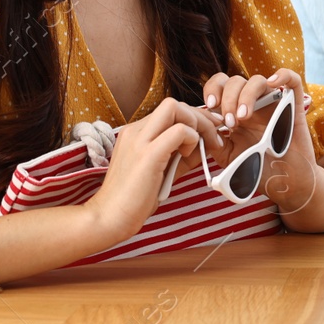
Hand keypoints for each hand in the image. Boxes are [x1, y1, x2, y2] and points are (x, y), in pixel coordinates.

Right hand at [85, 97, 204, 241]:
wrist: (109, 218)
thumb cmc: (133, 200)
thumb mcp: (161, 172)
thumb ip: (181, 158)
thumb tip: (205, 146)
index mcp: (136, 133)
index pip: (170, 111)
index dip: (195, 118)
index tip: (211, 132)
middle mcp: (135, 131)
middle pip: (174, 104)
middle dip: (201, 117)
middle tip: (215, 137)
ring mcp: (140, 140)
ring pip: (175, 108)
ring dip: (198, 124)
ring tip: (202, 147)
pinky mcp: (148, 155)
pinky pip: (179, 131)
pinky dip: (192, 139)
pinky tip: (189, 156)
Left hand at [200, 68, 319, 215]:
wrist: (283, 183)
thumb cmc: (256, 169)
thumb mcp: (227, 156)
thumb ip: (213, 140)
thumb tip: (202, 124)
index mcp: (234, 111)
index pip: (220, 86)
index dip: (213, 90)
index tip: (211, 106)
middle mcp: (252, 103)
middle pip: (236, 81)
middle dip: (229, 98)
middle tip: (230, 122)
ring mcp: (273, 103)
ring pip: (258, 80)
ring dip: (247, 95)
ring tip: (244, 117)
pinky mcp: (294, 106)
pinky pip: (292, 81)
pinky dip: (283, 75)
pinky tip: (273, 83)